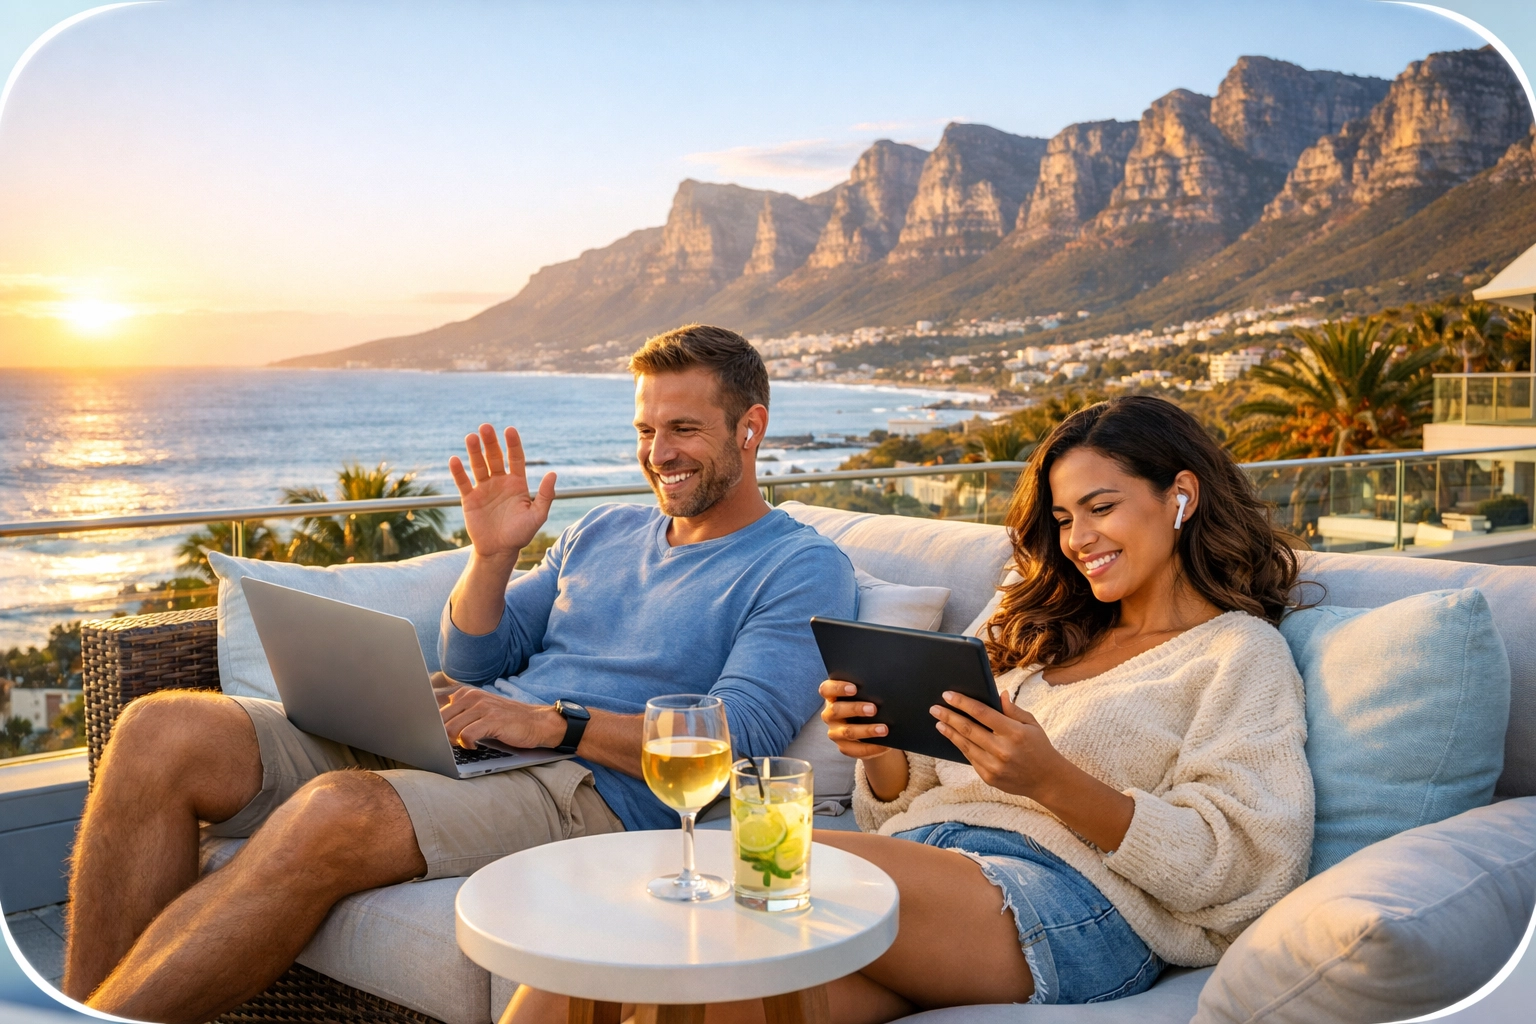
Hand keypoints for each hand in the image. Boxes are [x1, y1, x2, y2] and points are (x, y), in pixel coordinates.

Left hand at [438, 684, 563, 749]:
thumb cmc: (507, 719)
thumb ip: (460, 712)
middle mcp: (473, 697)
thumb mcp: (481, 709)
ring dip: (454, 741)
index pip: (436, 706)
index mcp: (467, 693)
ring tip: (465, 745)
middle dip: (441, 735)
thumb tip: (433, 724)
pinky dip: (467, 744)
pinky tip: (474, 746)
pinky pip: (466, 735)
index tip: (431, 734)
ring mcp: (483, 707)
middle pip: (440, 719)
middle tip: (452, 744)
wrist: (536, 722)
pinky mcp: (492, 720)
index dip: (431, 723)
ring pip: (450, 728)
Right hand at [448, 424, 555, 561]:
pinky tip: (455, 459)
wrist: (499, 551)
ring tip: (471, 437)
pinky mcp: (470, 499)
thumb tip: (553, 473)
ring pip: (479, 466)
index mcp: (517, 483)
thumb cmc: (520, 534)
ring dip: (475, 452)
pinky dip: (459, 472)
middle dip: (491, 443)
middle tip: (486, 427)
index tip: (510, 430)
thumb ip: (546, 495)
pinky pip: (463, 483)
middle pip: (495, 457)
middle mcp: (500, 482)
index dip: (513, 444)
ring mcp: (484, 489)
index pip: (516, 458)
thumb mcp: (537, 516)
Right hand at [819, 679, 895, 760]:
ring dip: (866, 730)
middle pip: (836, 710)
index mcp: (832, 696)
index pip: (827, 689)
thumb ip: (869, 690)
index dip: (838, 687)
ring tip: (883, 729)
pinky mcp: (844, 747)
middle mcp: (830, 714)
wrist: (873, 725)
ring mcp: (835, 732)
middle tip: (873, 709)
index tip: (854, 688)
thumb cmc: (869, 702)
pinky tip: (885, 745)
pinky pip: (855, 749)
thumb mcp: (867, 695)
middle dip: (855, 709)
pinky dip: (872, 747)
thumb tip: (885, 689)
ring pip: (847, 732)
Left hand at [930, 691, 1065, 798]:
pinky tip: (953, 737)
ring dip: (949, 732)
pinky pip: (970, 758)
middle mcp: (1003, 750)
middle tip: (935, 708)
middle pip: (968, 729)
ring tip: (939, 722)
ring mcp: (994, 766)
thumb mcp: (1031, 724)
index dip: (963, 703)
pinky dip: (960, 746)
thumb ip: (1013, 710)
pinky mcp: (989, 777)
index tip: (948, 695)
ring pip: (965, 745)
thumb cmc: (1039, 748)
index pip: (982, 713)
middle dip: (949, 716)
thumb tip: (999, 694)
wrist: (1047, 781)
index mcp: (1014, 733)